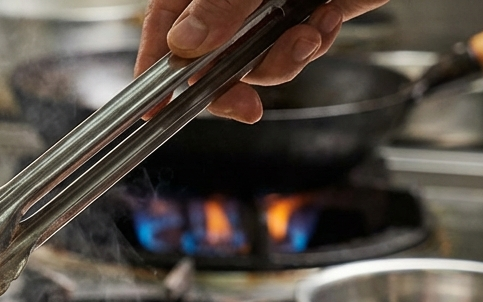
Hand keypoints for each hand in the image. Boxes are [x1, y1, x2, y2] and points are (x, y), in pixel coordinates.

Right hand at [136, 0, 388, 122]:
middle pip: (211, 58)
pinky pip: (302, 48)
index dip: (158, 69)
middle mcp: (232, 1)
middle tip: (244, 106)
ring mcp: (272, 7)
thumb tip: (185, 42)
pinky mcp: (311, 12)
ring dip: (284, 60)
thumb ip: (219, 3)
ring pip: (259, 62)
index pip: (165, 27)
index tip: (155, 109)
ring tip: (305, 34)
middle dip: (233, 83)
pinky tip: (326, 16)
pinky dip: (316, 42)